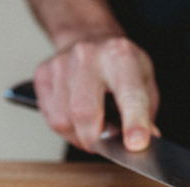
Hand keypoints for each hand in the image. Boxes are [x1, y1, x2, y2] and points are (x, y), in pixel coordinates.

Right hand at [33, 34, 159, 151]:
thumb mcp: (145, 85)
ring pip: (65, 120)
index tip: (136, 145)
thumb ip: (146, 116)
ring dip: (81, 137)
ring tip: (93, 128)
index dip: (134, 122)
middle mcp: (88, 55)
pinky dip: (67, 130)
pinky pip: (51, 118)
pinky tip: (77, 120)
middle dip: (97, 140)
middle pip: (85, 112)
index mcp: (121, 56)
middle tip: (107, 145)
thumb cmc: (121, 67)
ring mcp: (61, 63)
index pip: (129, 94)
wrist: (90, 38)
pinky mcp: (43, 74)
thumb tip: (142, 145)